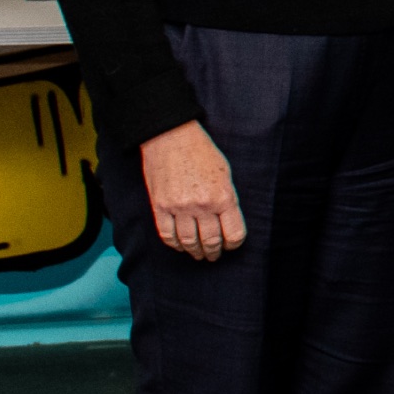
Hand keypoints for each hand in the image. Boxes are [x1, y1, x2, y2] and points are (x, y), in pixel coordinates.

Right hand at [140, 121, 246, 261]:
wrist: (170, 137)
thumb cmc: (201, 152)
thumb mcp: (225, 173)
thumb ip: (226, 199)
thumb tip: (226, 222)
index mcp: (223, 197)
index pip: (234, 234)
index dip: (233, 244)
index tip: (231, 246)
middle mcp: (202, 205)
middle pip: (211, 241)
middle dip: (214, 252)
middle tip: (213, 256)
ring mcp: (179, 208)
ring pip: (189, 242)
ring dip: (194, 252)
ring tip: (198, 254)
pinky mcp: (160, 207)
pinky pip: (167, 235)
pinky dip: (175, 244)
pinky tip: (180, 245)